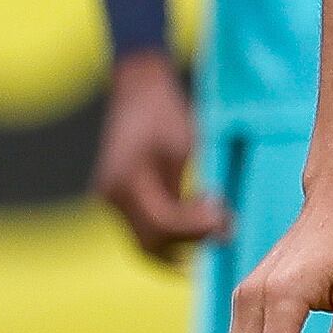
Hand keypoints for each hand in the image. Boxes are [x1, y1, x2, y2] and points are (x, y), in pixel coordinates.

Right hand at [91, 48, 226, 265]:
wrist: (138, 88)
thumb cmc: (165, 112)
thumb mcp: (185, 149)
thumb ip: (194, 193)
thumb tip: (218, 227)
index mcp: (127, 180)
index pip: (162, 223)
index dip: (197, 228)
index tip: (223, 216)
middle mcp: (111, 195)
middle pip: (151, 243)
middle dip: (190, 242)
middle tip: (222, 224)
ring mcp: (109, 199)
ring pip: (146, 242)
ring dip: (181, 240)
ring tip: (211, 217)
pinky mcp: (116, 198)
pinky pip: (143, 228)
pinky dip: (170, 232)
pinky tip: (195, 215)